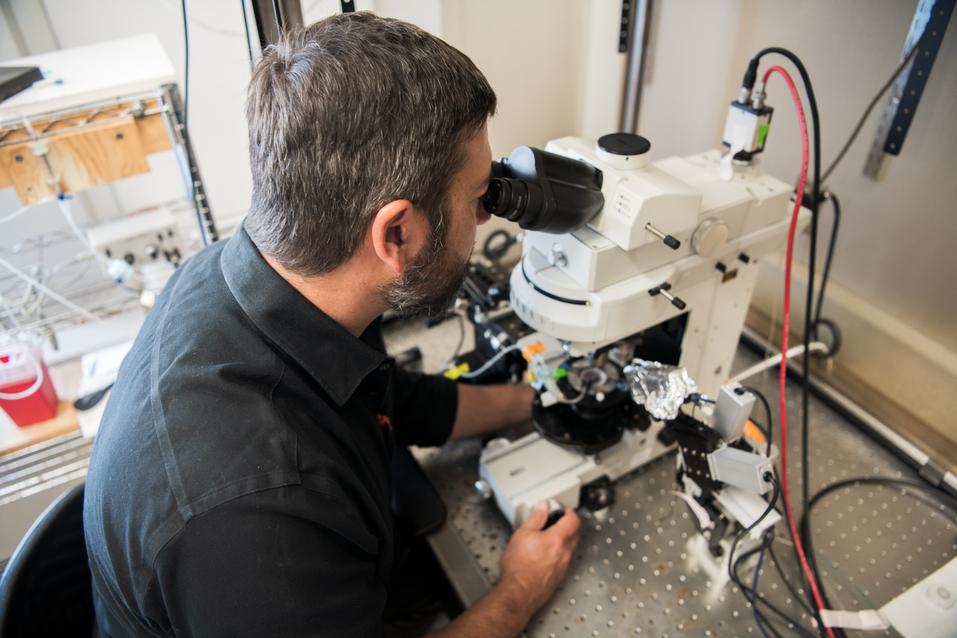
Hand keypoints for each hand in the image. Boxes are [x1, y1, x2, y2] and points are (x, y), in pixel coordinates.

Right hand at [496, 502, 580, 618]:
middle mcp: (565, 553)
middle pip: (576, 534)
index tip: (563, 510)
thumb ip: (535, 518)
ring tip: (549, 536)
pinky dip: (560, 553)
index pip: (573, 521)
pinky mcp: (559, 577)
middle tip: (558, 520)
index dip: (569, 512)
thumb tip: (543, 507)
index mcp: (558, 539)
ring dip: (565, 539)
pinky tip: (546, 554)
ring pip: (571, 548)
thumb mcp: (522, 534)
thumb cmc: (519, 566)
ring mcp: (563, 566)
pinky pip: (565, 560)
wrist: (518, 593)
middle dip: (569, 525)